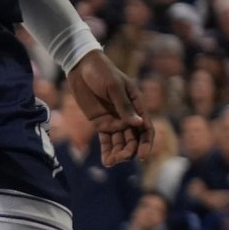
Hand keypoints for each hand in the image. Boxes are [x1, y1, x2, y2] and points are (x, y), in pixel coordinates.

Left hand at [68, 49, 149, 163]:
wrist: (81, 68)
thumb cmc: (102, 72)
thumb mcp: (114, 87)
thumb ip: (124, 106)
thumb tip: (138, 124)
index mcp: (137, 103)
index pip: (146, 126)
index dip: (146, 142)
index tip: (142, 155)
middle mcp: (128, 114)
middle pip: (134, 137)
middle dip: (130, 149)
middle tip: (122, 157)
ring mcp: (114, 119)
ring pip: (121, 141)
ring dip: (119, 152)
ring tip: (112, 161)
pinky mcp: (100, 123)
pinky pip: (106, 140)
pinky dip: (107, 151)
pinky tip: (107, 161)